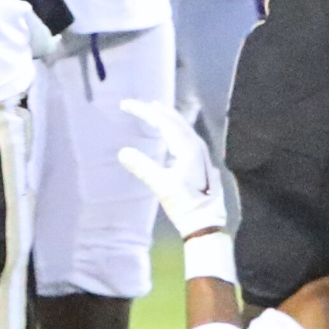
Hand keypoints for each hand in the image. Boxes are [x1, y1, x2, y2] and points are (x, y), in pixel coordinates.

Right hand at [117, 99, 225, 237]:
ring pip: (182, 127)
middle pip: (175, 120)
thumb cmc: (185, 206)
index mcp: (189, 148)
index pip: (164, 121)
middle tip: (136, 104)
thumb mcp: (162, 187)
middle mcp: (197, 146)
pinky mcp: (200, 163)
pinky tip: (168, 135)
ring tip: (153, 110)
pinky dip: (172, 129)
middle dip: (155, 110)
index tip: (126, 105)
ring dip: (166, 117)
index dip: (144, 111)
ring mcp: (201, 154)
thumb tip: (123, 152)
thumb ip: (143, 167)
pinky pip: (184, 136)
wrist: (206, 224)